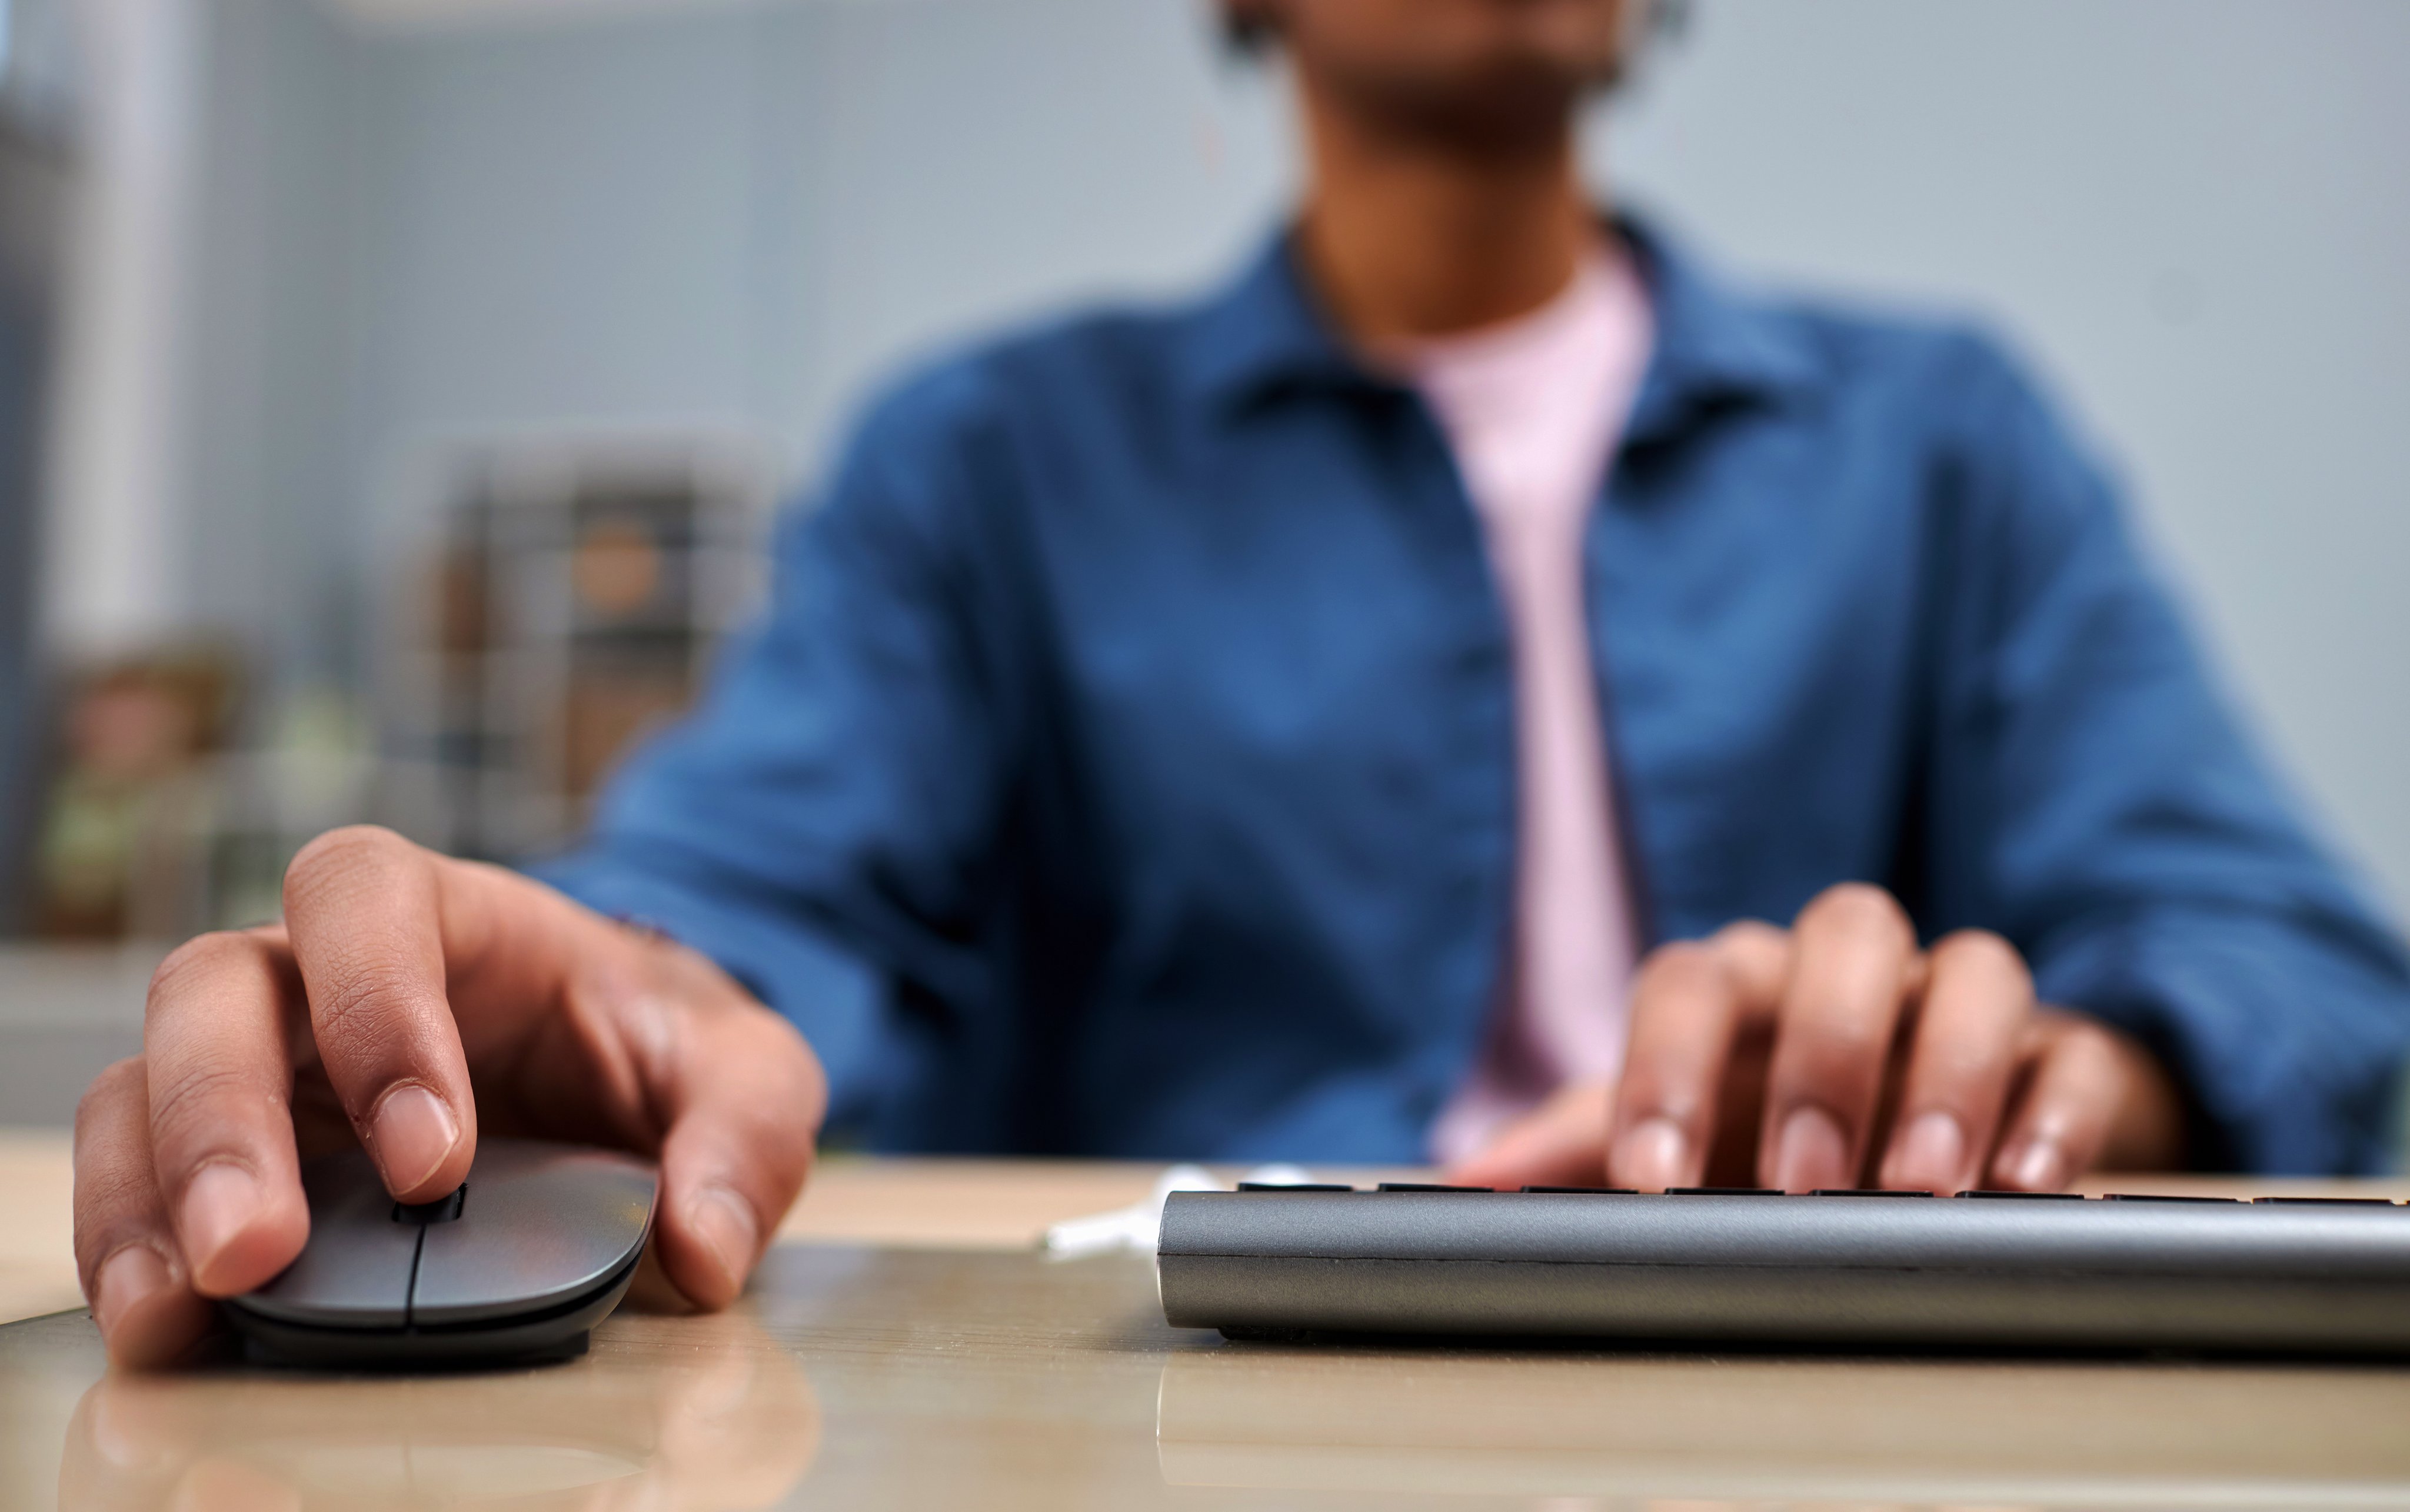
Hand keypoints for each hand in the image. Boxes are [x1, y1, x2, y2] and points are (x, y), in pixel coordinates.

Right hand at [73, 826, 825, 1368]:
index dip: (375, 1005)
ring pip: (145, 1084)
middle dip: (223, 1113)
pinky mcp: (238, 1159)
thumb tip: (704, 1249)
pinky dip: (137, 1249)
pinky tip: (171, 1325)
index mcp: (452, 917)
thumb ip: (745, 1134)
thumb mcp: (744, 1068)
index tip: (432, 1157)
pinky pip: (142, 1183)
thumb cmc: (658, 1045)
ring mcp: (265, 1066)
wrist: (622, 1077)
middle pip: (214, 987)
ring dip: (150, 1193)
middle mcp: (324, 976)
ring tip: (186, 1304)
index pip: (367, 898)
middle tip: (262, 1247)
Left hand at [1450, 883, 2183, 1193]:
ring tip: (1923, 1184)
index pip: (1690, 980)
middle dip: (1822, 1053)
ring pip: (1971, 967)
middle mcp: (1853, 972)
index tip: (1650, 1180)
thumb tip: (1463, 1186)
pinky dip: (2051, 1108)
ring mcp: (1961, 1002)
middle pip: (1843, 928)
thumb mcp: (1684, 1131)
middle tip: (1804, 1183)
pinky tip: (2024, 1182)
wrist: (1940, 1131)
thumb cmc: (1784, 1125)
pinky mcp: (2067, 1048)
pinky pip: (2072, 1048)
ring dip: (1945, 1071)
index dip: (1662, 1068)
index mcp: (1749, 986)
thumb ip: (1576, 1150)